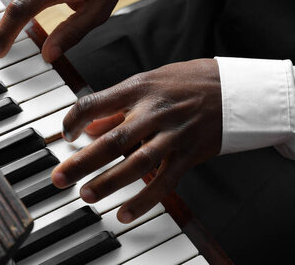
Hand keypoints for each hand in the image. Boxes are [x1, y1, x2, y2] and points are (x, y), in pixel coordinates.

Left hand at [51, 59, 222, 222]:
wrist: (235, 89)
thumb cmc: (188, 82)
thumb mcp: (150, 81)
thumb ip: (118, 105)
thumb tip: (89, 126)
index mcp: (138, 88)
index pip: (95, 103)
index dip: (74, 120)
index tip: (65, 135)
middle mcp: (153, 111)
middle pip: (112, 139)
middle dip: (82, 161)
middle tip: (59, 177)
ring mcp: (172, 134)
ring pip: (136, 163)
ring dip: (109, 182)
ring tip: (86, 195)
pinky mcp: (189, 154)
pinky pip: (164, 182)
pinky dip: (144, 200)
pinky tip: (125, 213)